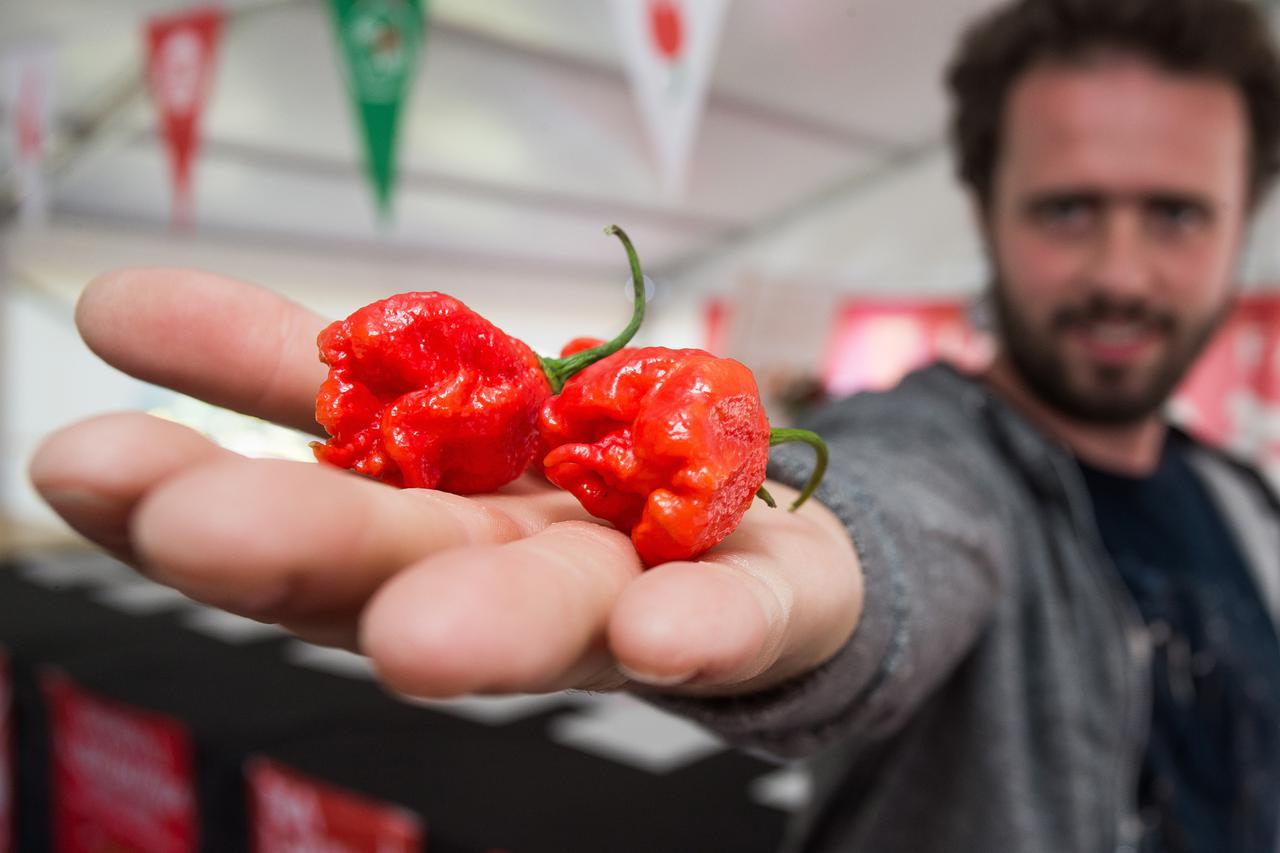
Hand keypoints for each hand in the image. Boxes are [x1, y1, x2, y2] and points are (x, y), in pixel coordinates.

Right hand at [28, 269, 861, 698]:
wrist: (751, 552)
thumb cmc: (559, 482)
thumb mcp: (429, 397)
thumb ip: (300, 367)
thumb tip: (113, 311)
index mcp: (422, 515)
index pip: (300, 487)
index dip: (193, 480)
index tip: (78, 463)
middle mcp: (509, 565)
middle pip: (406, 560)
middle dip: (308, 548)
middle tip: (196, 528)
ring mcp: (635, 592)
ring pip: (554, 606)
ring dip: (490, 619)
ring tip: (421, 639)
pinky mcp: (759, 604)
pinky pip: (738, 618)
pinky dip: (700, 627)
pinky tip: (662, 630)